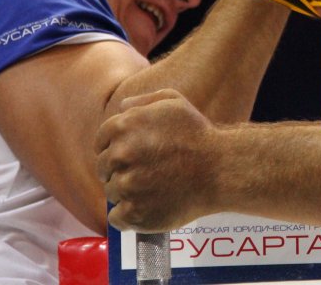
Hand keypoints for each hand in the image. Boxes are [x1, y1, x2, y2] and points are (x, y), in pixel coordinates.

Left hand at [95, 89, 216, 231]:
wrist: (220, 169)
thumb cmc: (198, 135)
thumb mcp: (173, 103)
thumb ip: (143, 102)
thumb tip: (122, 108)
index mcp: (124, 126)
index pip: (101, 142)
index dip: (114, 149)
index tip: (129, 158)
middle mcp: (120, 154)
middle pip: (104, 168)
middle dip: (120, 171)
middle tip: (144, 174)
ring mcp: (126, 184)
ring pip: (112, 192)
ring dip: (127, 193)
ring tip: (153, 190)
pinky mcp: (135, 212)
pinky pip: (117, 218)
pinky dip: (129, 216)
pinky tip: (146, 208)